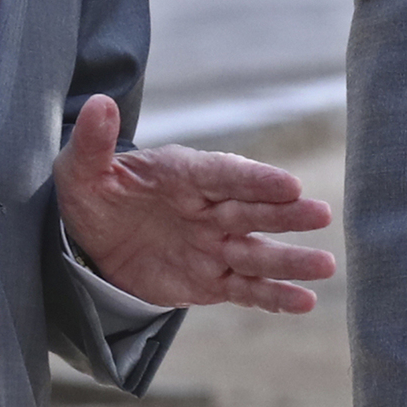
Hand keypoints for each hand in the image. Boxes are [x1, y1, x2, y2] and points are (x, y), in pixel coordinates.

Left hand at [52, 93, 337, 310]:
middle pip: (252, 211)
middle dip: (286, 214)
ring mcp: (213, 245)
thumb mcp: (81, 168)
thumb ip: (94, 141)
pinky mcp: (209, 281)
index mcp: (184, 174)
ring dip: (290, 259)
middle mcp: (208, 209)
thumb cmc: (92, 194)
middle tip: (320, 213)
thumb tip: (97, 105)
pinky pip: (246, 289)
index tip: (287, 184)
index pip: (224, 175)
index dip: (254, 180)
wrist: (89, 240)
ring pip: (257, 253)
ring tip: (325, 265)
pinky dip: (274, 297)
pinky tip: (305, 302)